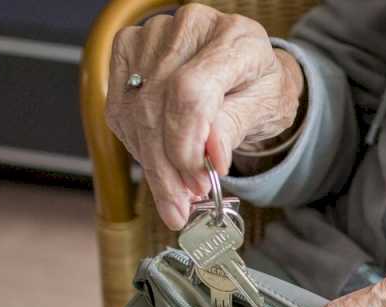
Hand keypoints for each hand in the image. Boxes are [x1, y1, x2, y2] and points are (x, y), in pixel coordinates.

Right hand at [106, 4, 303, 228]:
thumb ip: (235, 128)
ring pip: (135, 112)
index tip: (199, 180)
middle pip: (158, 105)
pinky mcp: (127, 52)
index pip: (192, 91)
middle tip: (184, 201)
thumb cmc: (258, 87)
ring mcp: (153, 36)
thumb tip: (211, 157)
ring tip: (175, 193)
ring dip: (152, 163)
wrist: (244, 72)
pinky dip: (139, 147)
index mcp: (235, 37)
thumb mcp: (263, 109)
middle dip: (169, 164)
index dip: (188, 142)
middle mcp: (189, 26)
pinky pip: (121, 111)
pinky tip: (160, 164)